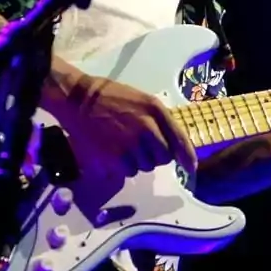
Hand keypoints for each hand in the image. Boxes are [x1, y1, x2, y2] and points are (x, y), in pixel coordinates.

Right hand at [58, 74, 197, 179]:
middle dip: (155, 155)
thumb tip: (179, 150)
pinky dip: (123, 167)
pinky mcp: (114, 158)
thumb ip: (163, 122)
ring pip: (145, 167)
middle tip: (141, 146)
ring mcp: (130, 145)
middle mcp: (147, 129)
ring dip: (138, 162)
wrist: (80, 100)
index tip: (190, 168)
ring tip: (124, 146)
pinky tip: (114, 152)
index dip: (187, 157)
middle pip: (162, 158)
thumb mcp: (144, 101)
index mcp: (155, 111)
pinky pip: (128, 172)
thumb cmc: (114, 98)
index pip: (179, 140)